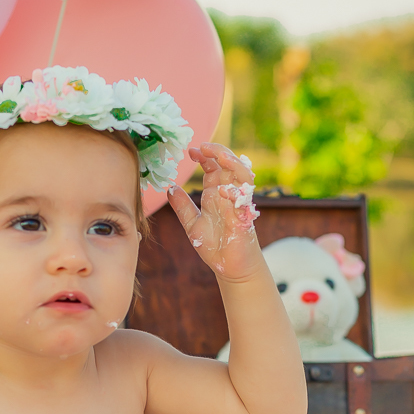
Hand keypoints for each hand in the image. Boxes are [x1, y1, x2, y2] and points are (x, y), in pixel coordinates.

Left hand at [168, 145, 261, 282]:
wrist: (230, 267)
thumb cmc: (215, 246)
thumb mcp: (192, 224)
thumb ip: (182, 206)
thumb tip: (169, 188)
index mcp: (215, 194)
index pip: (212, 167)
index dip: (204, 156)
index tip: (191, 151)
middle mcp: (228, 195)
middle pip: (228, 164)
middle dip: (218, 152)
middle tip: (203, 146)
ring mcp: (238, 204)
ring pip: (242, 175)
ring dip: (233, 163)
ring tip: (220, 155)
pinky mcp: (244, 218)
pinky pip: (242, 200)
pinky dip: (234, 192)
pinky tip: (222, 190)